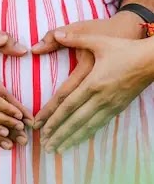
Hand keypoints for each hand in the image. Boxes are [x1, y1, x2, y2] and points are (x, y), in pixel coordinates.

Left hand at [31, 14, 145, 151]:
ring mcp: (110, 106)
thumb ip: (75, 39)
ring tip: (57, 150)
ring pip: (86, 127)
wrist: (151, 59)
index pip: (67, 105)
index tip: (40, 128)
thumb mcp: (99, 41)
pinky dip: (86, 135)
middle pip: (74, 121)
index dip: (52, 118)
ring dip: (70, 139)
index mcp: (92, 82)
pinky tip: (78, 141)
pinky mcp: (117, 109)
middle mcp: (100, 98)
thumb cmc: (124, 49)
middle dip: (58, 134)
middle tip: (44, 147)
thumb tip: (55, 33)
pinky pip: (99, 125)